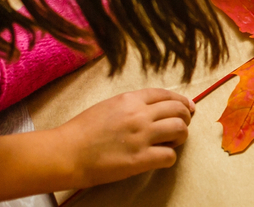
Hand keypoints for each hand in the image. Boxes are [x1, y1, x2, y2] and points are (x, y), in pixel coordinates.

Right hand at [56, 89, 193, 187]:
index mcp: (131, 100)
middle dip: (186, 117)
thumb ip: (131, 105)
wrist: (65, 153)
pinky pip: (169, 156)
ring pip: (180, 129)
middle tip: (184, 125)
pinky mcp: (139, 159)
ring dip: (181, 136)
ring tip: (173, 142)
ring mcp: (141, 136)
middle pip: (178, 109)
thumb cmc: (80, 131)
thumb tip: (151, 110)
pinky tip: (161, 159)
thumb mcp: (108, 106)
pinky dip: (169, 158)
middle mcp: (140, 114)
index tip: (188, 107)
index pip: (166, 95)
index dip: (181, 101)